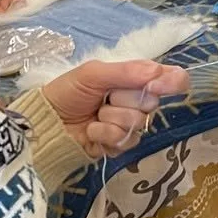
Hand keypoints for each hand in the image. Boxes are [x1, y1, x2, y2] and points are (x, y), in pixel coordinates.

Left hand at [41, 59, 189, 160]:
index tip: (154, 85)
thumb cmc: (68, 91)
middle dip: (124, 99)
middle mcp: (138, 101)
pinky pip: (126, 140)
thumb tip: (159, 72)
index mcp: (135, 78)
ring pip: (138, 123)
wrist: (46, 122)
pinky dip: (105, 134)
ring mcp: (130, 124)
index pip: (171, 79)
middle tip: (105, 97)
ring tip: (94, 115)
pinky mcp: (121, 145)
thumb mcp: (94, 73)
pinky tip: (92, 130)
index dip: (170, 82)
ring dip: (111, 118)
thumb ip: (127, 71)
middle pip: (152, 103)